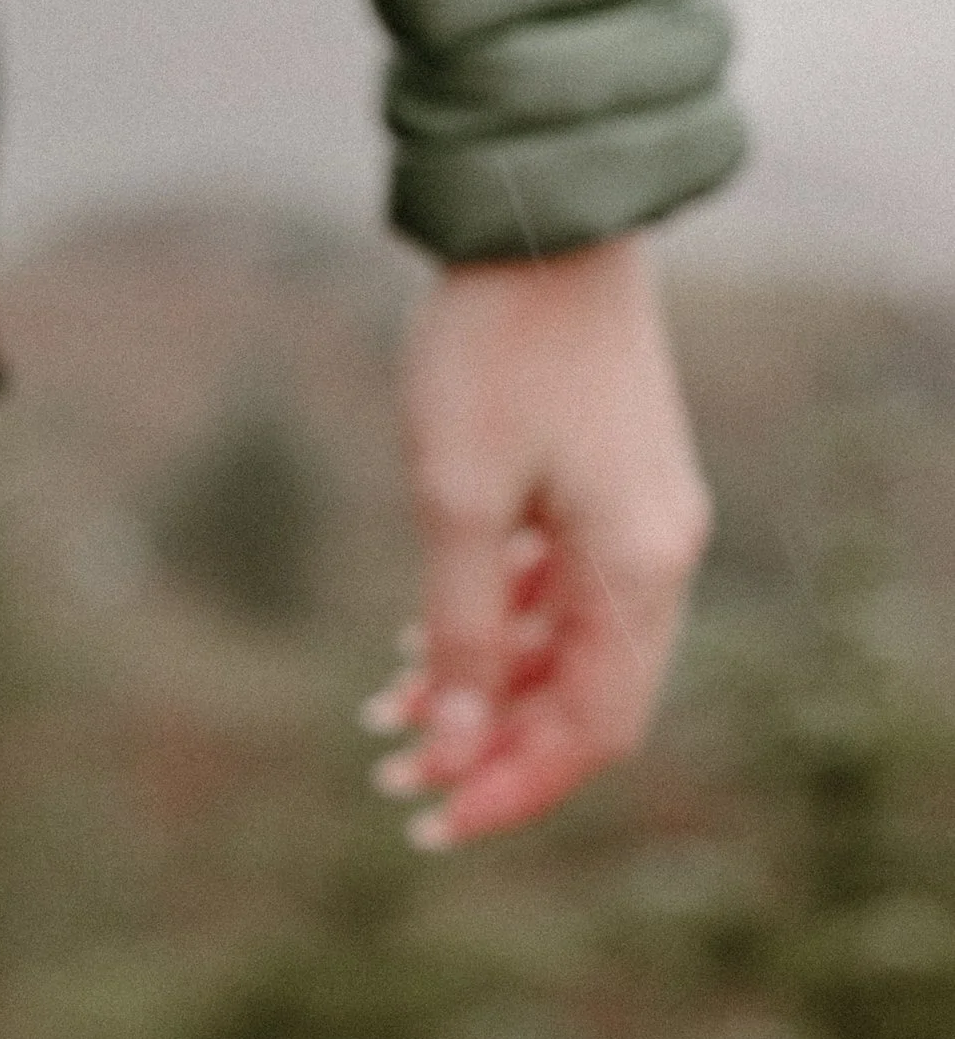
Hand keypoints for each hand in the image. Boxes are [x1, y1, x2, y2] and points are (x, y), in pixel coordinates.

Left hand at [363, 235, 711, 849]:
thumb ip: (461, 629)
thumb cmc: (494, 352)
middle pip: (585, 697)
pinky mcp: (603, 479)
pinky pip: (558, 587)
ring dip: (483, 685)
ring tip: (384, 711)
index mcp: (639, 569)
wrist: (535, 219)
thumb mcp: (458, 499)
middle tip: (393, 775)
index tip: (429, 819)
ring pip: (566, 643)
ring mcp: (635, 514)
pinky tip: (416, 637)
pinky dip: (495, 622)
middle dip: (490, 745)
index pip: (592, 729)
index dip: (513, 786)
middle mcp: (656, 552)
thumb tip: (458, 744)